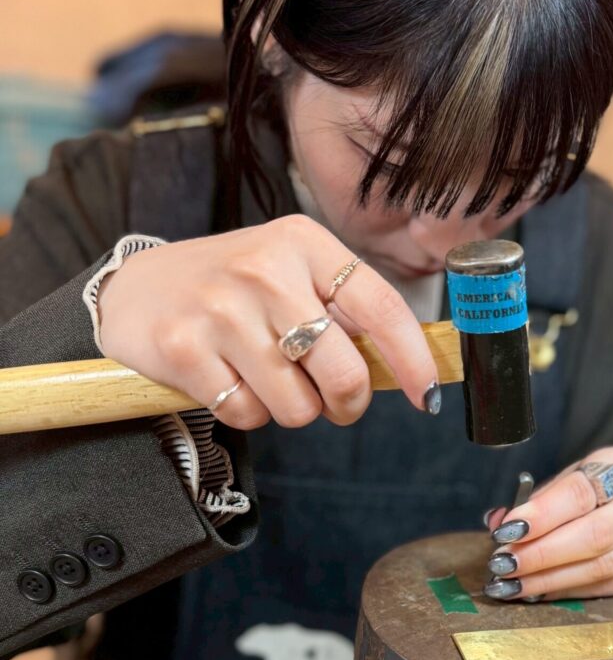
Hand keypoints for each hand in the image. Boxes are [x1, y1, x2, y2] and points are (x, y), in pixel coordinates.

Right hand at [98, 215, 438, 429]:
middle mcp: (265, 269)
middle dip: (347, 403)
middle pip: (344, 371)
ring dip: (291, 409)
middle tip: (333, 401)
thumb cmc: (236, 291)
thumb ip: (343, 314)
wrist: (139, 289)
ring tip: (265, 378)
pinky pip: (247, 415)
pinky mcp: (183, 347)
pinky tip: (228, 380)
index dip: (412, 359)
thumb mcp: (292, 277)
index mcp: (304, 243)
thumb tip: (405, 369)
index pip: (381, 307)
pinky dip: (247, 413)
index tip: (427, 395)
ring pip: (297, 406)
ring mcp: (221, 308)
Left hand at [482, 447, 612, 600]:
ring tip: (512, 584)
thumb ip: (533, 502)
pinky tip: (539, 591)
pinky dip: (570, 591)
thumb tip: (497, 522)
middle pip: (597, 534)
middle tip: (504, 565)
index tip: (506, 531)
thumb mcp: (563, 483)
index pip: (580, 492)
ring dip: (551, 579)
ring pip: (603, 566)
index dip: (542, 515)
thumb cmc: (588, 492)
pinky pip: (610, 587)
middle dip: (543, 554)